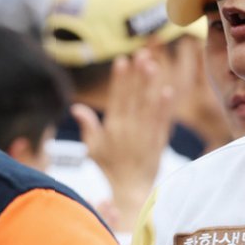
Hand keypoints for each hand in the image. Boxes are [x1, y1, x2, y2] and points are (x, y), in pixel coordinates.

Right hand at [72, 50, 172, 232]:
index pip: (117, 99)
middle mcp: (129, 130)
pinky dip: (165, 108)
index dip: (120, 80)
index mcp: (113, 128)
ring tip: (153, 65)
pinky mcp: (159, 142)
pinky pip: (162, 122)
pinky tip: (168, 92)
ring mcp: (145, 136)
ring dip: (151, 86)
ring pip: (148, 106)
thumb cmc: (110, 167)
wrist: (130, 190)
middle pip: (133, 98)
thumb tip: (76, 107)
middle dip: (137, 76)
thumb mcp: (94, 148)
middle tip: (141, 54)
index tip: (122, 61)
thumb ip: (88, 126)